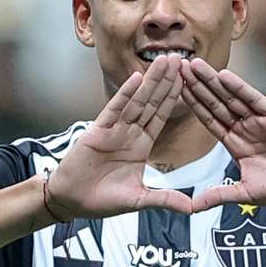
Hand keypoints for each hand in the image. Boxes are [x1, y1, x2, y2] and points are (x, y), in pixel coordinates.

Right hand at [45, 54, 192, 217]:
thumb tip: (192, 208)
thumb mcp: (140, 199)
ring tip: (164, 60)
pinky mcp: (97, 131)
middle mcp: (129, 132)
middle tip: (180, 57)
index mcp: (141, 144)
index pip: (161, 116)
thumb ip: (165, 199)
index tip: (189, 80)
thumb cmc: (102, 200)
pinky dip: (125, 94)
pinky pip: (114, 110)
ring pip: (136, 100)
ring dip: (150, 80)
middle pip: (152, 102)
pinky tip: (136, 78)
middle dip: (166, 81)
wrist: (73, 202)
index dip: (174, 98)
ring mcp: (114, 129)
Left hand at [179, 57, 265, 212]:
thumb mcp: (245, 193)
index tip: (175, 90)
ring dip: (212, 81)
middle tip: (177, 67)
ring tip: (193, 65)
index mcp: (236, 142)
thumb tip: (191, 208)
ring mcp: (260, 120)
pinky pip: (255, 99)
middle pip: (216, 103)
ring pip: (231, 97)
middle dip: (196, 86)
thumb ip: (219, 195)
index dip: (193, 105)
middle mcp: (246, 127)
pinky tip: (223, 76)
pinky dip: (239, 88)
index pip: (209, 119)